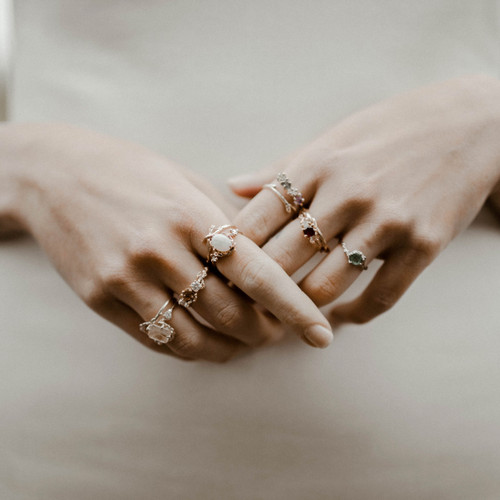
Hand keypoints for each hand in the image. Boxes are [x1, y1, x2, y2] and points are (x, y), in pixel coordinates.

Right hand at [0, 123, 332, 360]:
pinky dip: (189, 349)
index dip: (294, 307)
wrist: (55, 174)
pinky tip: (205, 344)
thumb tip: (262, 261)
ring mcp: (127, 277)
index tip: (321, 333)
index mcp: (191, 214)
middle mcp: (161, 249)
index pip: (256, 272)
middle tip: (277, 333)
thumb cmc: (130, 173)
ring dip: (229, 349)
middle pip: (230, 312)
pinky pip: (156, 339)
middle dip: (263, 331)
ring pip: (194, 337)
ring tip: (245, 345)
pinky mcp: (101, 299)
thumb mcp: (185, 182)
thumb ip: (225, 222)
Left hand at [229, 75, 499, 325]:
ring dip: (303, 306)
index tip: (225, 272)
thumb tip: (231, 187)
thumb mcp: (332, 139)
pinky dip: (353, 315)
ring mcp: (386, 221)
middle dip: (260, 288)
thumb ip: (282, 169)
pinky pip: (378, 298)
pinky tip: (341, 314)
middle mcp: (346, 194)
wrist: (471, 124)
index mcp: (316, 165)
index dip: (231, 254)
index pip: (254, 222)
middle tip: (253, 302)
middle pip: (280, 261)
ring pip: (323, 287)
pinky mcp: (422, 245)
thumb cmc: (389, 130)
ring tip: (295, 309)